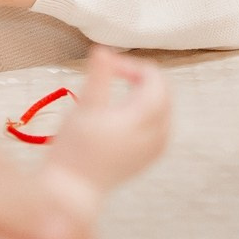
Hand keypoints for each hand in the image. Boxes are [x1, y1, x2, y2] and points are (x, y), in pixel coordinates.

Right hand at [43, 49, 171, 198]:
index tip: (107, 66)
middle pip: (163, 91)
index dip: (131, 65)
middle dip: (141, 76)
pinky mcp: (150, 156)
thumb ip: (98, 77)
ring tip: (117, 91)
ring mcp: (156, 147)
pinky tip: (125, 112)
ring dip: (146, 93)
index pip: (154, 78)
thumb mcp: (85, 108)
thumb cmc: (74, 148)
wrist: (74, 190)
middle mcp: (158, 133)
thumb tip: (103, 49)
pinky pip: (161, 124)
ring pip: (164, 107)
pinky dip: (148, 111)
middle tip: (112, 73)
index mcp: (143, 118)